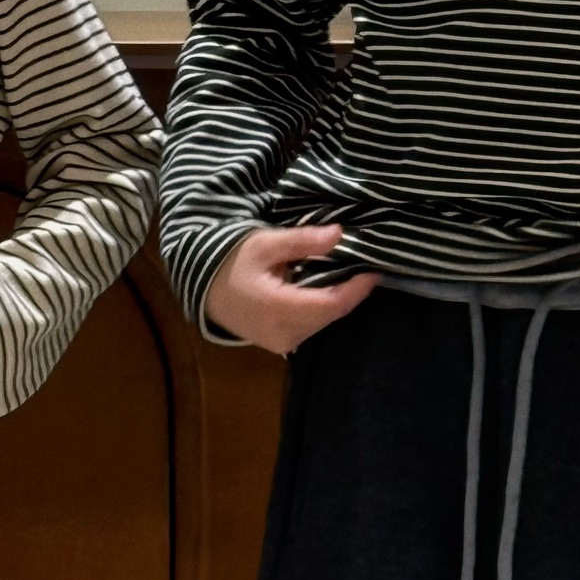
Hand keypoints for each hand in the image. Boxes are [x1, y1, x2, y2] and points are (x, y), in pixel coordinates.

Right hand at [206, 225, 378, 354]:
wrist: (204, 291)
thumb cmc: (231, 262)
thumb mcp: (265, 244)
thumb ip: (303, 241)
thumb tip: (340, 234)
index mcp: (280, 310)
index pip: (332, 304)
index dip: (358, 289)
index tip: (375, 269)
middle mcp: (285, 334)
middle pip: (332, 315)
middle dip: (350, 292)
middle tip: (363, 266)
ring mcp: (283, 344)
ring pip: (324, 323)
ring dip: (337, 300)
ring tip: (348, 274)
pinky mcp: (282, 346)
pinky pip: (312, 327)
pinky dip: (322, 309)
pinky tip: (325, 289)